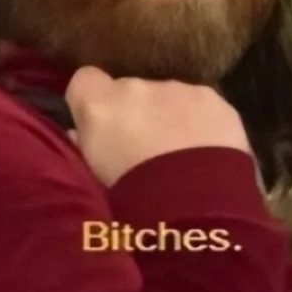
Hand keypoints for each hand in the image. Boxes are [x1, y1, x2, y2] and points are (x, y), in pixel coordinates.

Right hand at [65, 66, 252, 186]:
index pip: (85, 80)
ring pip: (168, 97)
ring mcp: (178, 90)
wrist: (194, 211)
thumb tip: (78, 133)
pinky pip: (201, 105)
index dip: (92, 99)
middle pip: (130, 91)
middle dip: (136, 113)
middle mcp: (137, 88)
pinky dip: (202, 122)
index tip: (101, 124)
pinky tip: (209, 152)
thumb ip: (83, 146)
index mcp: (99, 105)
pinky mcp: (213, 100)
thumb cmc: (130, 201)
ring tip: (181, 157)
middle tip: (143, 151)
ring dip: (170, 118)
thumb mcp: (92, 178)